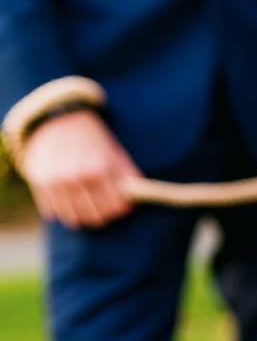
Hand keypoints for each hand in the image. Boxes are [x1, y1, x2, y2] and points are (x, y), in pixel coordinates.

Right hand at [19, 109, 140, 228]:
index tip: (121, 205)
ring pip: (74, 220)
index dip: (121, 209)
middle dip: (104, 215)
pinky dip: (64, 210)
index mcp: (99, 169)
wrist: (59, 120)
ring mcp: (55, 182)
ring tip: (88, 205)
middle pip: (96, 218)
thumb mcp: (116, 154)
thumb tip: (134, 203)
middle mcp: (76, 178)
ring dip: (83, 216)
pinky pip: (54, 213)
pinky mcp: (39, 183)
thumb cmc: (94, 140)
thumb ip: (128, 178)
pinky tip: (69, 197)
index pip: (116, 207)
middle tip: (104, 207)